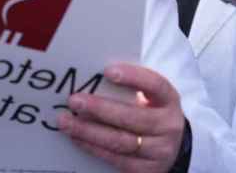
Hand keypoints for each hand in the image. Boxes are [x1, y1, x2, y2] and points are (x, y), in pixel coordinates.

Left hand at [58, 63, 184, 172]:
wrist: (169, 147)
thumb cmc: (149, 112)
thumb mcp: (148, 97)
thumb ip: (127, 88)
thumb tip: (91, 77)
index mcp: (169, 100)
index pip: (155, 85)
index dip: (133, 77)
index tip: (107, 71)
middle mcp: (168, 126)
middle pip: (133, 118)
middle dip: (100, 109)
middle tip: (74, 101)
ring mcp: (160, 151)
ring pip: (121, 141)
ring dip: (89, 131)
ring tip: (66, 121)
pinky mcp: (147, 171)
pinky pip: (116, 159)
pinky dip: (93, 147)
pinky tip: (77, 137)